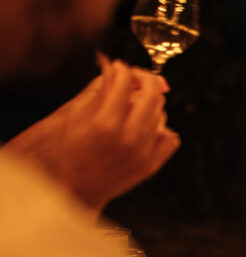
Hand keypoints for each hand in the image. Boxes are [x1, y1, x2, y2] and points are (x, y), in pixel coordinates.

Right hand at [3, 58, 178, 212]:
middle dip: (144, 80)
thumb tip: (112, 66)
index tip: (119, 67)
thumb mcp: (74, 116)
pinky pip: (170, 137)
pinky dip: (161, 129)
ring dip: (150, 104)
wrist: (69, 190)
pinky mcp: (150, 166)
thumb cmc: (63, 152)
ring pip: (162, 114)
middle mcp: (128, 138)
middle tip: (134, 79)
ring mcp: (142, 154)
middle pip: (152, 95)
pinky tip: (144, 128)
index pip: (126, 82)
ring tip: (132, 106)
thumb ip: (98, 90)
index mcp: (105, 123)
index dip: (122, 69)